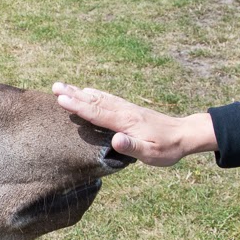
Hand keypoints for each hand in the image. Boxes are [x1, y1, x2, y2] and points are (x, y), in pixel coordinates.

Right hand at [52, 82, 217, 166]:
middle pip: (94, 100)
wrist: (184, 134)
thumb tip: (115, 140)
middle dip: (73, 94)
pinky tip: (87, 91)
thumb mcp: (151, 153)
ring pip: (99, 97)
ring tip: (63, 86)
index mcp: (126, 121)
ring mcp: (126, 108)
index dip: (78, 106)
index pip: (97, 112)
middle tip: (54, 87)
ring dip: (80, 92)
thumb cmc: (167, 148)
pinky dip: (93, 94)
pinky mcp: (128, 109)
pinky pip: (106, 98)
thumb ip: (132, 146)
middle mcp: (123, 111)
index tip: (61, 99)